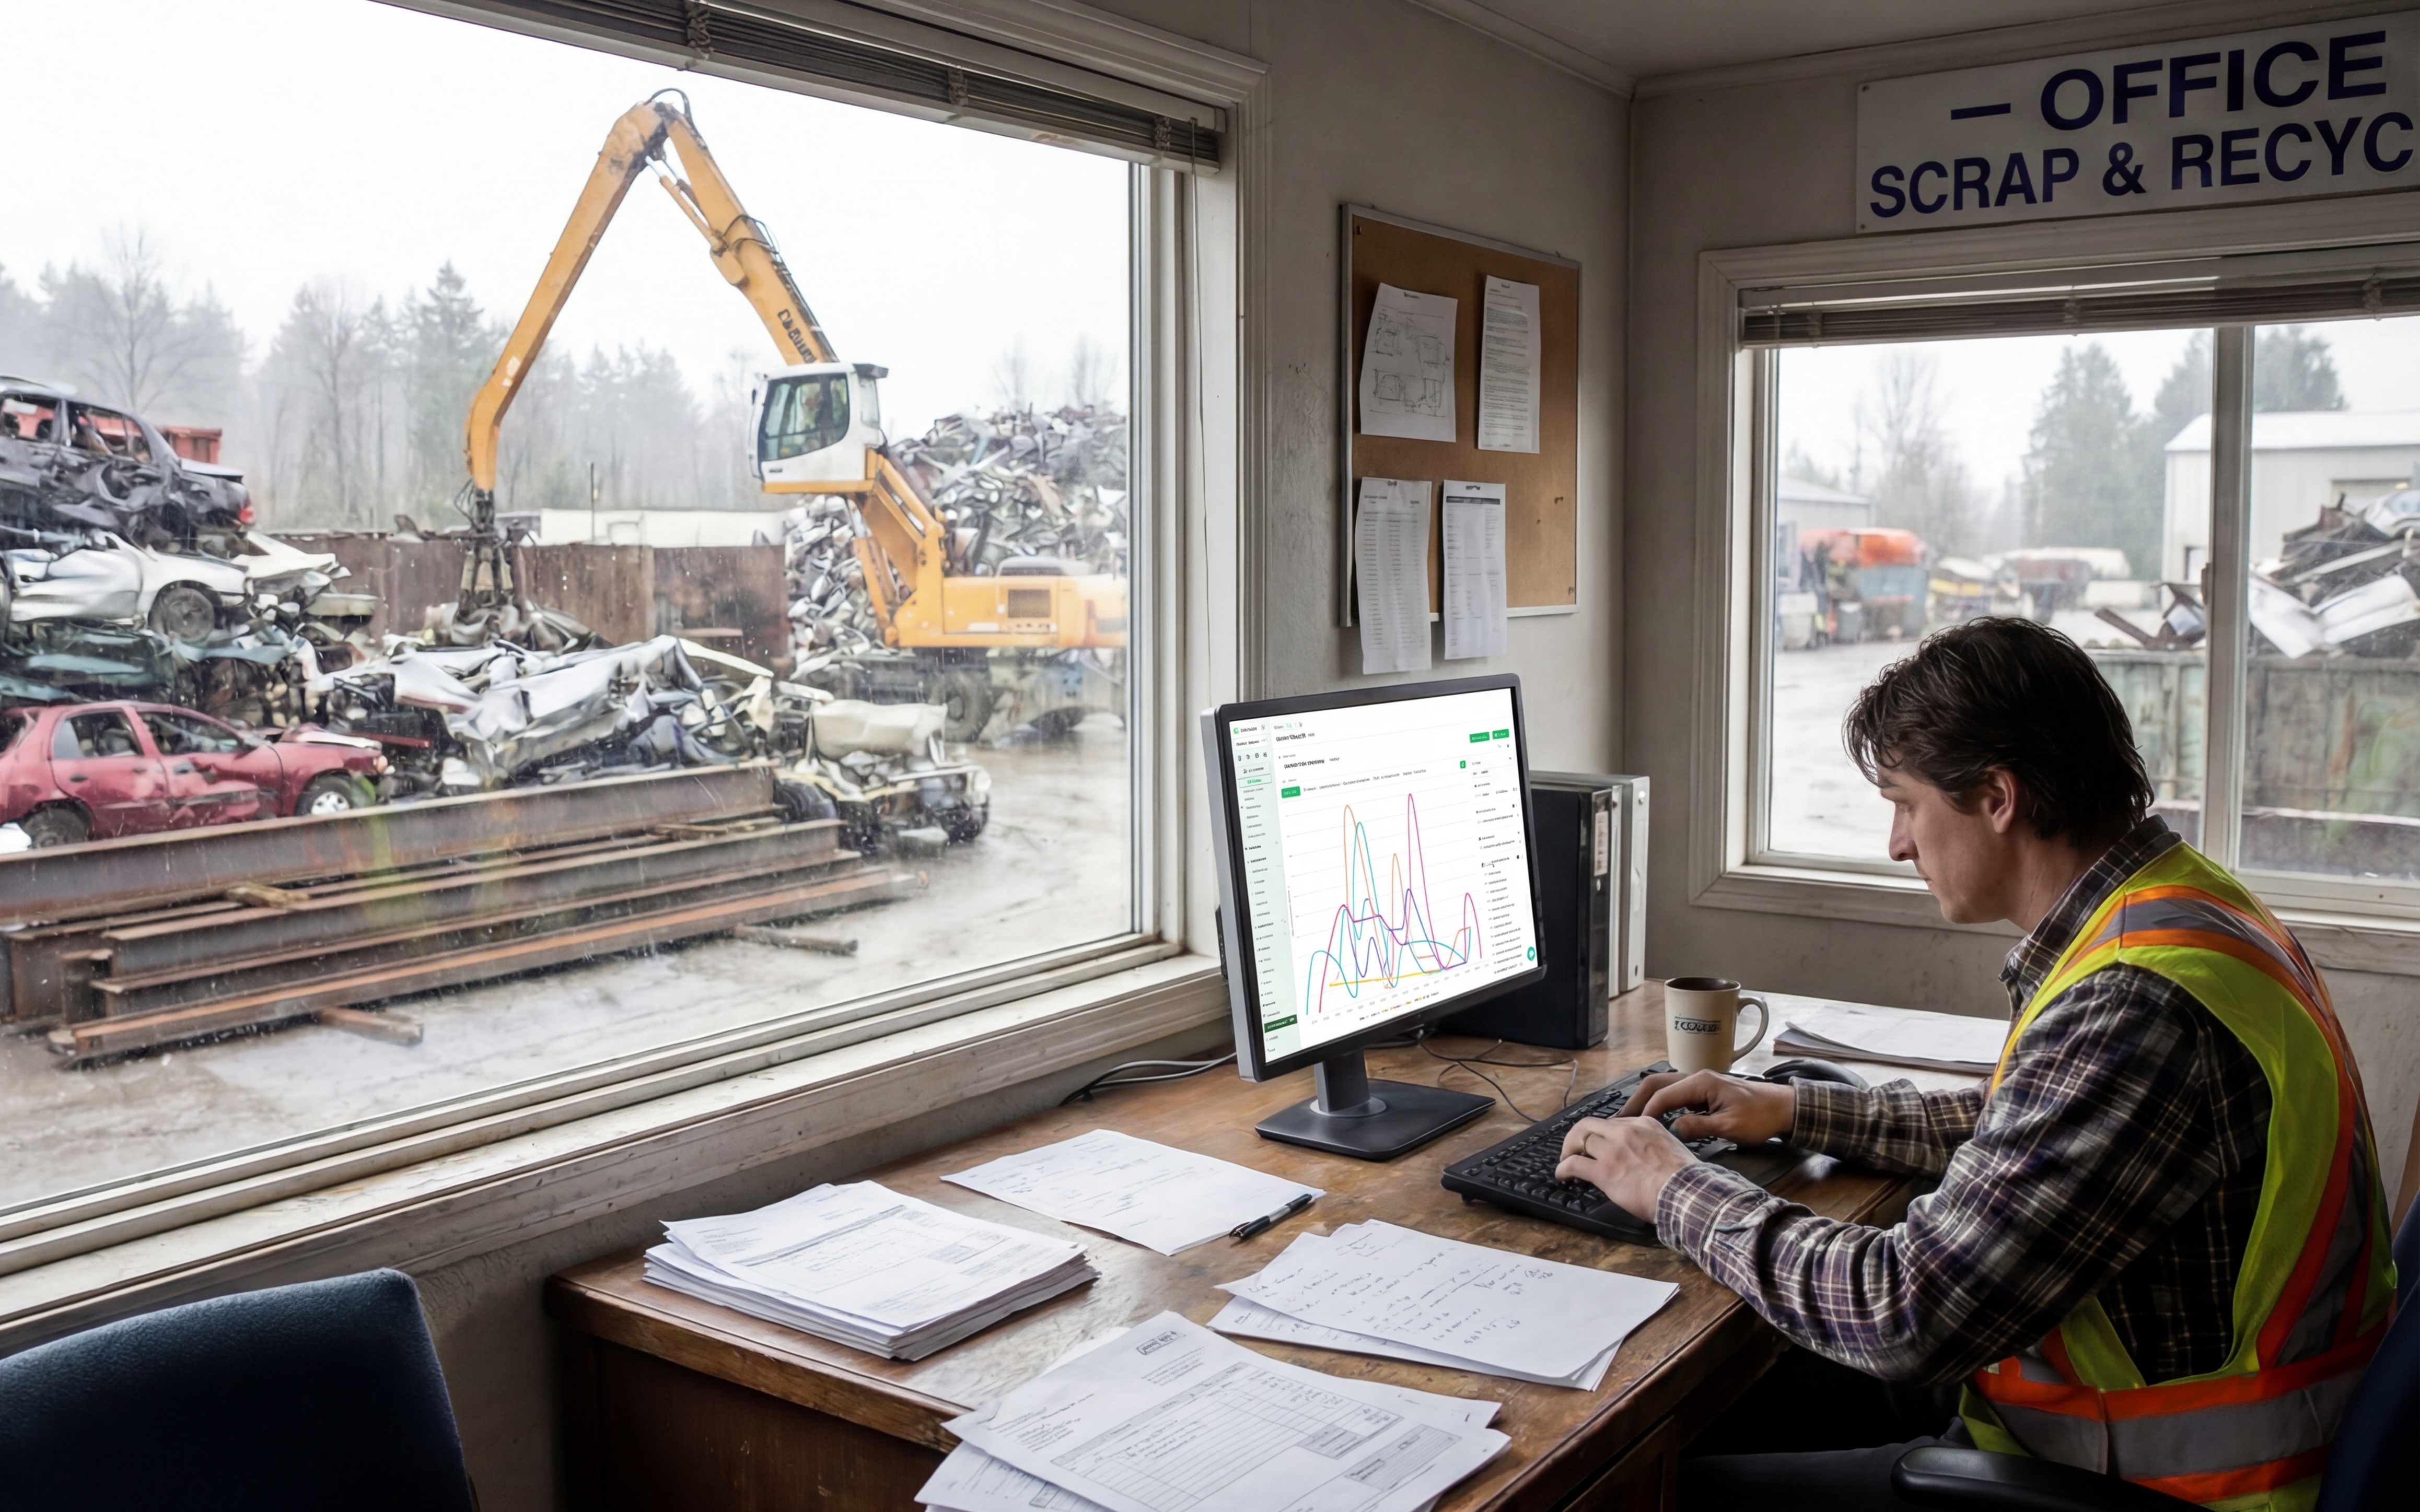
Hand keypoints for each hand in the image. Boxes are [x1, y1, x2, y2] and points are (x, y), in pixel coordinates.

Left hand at [1556, 1116, 1695, 1218]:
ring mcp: (1614, 1150)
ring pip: (1579, 1139)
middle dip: (1577, 1135)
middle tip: (1573, 1148)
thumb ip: (1655, 1146)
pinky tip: (1562, 1176)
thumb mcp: (1672, 1148)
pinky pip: (1574, 1164)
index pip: (1614, 1123)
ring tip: (1565, 1160)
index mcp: (1645, 1124)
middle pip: (1590, 1124)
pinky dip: (1563, 1169)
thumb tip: (1648, 1159)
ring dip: (1568, 1150)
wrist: (1687, 1193)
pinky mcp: (1605, 1172)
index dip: (1603, 1134)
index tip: (1599, 1144)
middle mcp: (1626, 1132)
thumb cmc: (1686, 1179)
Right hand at [1617, 1070, 1794, 1145]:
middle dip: (1635, 1100)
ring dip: (1645, 1100)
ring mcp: (1700, 1083)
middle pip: (1656, 1083)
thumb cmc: (1761, 1117)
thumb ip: (1700, 1127)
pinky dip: (1658, 1102)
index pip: (1663, 1095)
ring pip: (1663, 1086)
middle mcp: (1697, 1078)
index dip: (1646, 1112)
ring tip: (1630, 1118)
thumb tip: (1673, 1130)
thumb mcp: (1731, 1127)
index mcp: (1702, 1083)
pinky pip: (1673, 1093)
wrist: (1783, 1108)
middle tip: (1619, 1120)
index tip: (1633, 1129)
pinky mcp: (1703, 1091)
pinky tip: (1652, 1117)